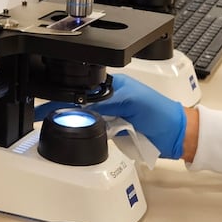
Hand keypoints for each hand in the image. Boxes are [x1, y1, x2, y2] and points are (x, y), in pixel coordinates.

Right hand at [35, 73, 187, 158]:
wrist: (175, 135)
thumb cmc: (160, 112)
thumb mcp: (132, 101)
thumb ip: (107, 102)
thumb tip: (85, 106)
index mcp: (113, 85)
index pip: (83, 88)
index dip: (66, 96)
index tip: (49, 104)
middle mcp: (111, 99)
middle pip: (80, 104)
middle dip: (65, 110)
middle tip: (46, 117)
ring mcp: (112, 116)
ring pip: (86, 119)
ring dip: (76, 123)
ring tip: (58, 125)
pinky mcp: (115, 132)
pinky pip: (96, 132)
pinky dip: (89, 134)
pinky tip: (80, 135)